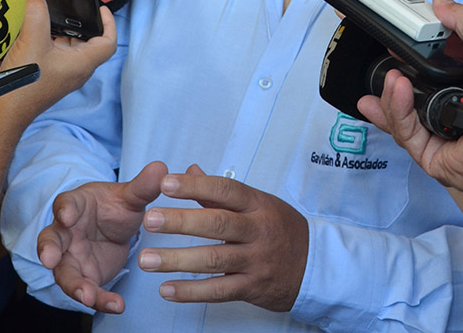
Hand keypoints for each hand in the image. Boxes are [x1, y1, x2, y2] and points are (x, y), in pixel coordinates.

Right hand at [0, 0, 116, 126]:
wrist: (4, 115)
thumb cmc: (24, 87)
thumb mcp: (32, 41)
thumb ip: (36, 13)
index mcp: (82, 63)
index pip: (108, 42)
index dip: (109, 23)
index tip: (101, 10)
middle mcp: (76, 70)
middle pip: (88, 42)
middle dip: (79, 24)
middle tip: (68, 9)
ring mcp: (63, 75)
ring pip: (70, 48)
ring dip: (61, 32)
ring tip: (49, 17)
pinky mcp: (50, 77)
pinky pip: (56, 55)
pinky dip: (50, 42)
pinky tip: (34, 33)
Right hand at [36, 161, 166, 312]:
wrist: (117, 228)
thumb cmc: (116, 206)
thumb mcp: (131, 196)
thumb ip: (143, 186)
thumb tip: (161, 168)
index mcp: (76, 205)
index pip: (65, 204)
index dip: (65, 210)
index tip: (67, 215)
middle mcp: (67, 233)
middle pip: (50, 240)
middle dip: (48, 250)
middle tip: (50, 259)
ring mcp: (72, 258)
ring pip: (65, 273)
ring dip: (74, 286)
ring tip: (87, 297)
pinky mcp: (85, 278)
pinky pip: (88, 291)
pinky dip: (100, 300)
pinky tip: (116, 305)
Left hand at [139, 165, 308, 311]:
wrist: (315, 265)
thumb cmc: (282, 229)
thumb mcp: (258, 203)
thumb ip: (219, 193)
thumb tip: (190, 171)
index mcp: (257, 204)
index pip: (224, 190)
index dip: (195, 186)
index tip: (167, 183)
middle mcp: (257, 230)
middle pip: (216, 224)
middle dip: (180, 222)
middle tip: (150, 220)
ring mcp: (255, 260)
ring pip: (213, 259)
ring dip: (176, 260)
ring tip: (147, 258)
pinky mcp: (252, 287)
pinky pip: (218, 291)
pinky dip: (191, 292)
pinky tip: (167, 289)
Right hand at [357, 0, 462, 192]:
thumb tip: (442, 3)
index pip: (426, 77)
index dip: (408, 64)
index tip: (393, 50)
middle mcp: (449, 114)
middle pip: (407, 101)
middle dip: (390, 86)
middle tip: (387, 68)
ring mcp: (439, 136)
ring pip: (401, 117)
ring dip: (392, 96)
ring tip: (395, 78)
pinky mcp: (432, 156)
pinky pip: (405, 133)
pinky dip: (397, 111)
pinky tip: (400, 92)